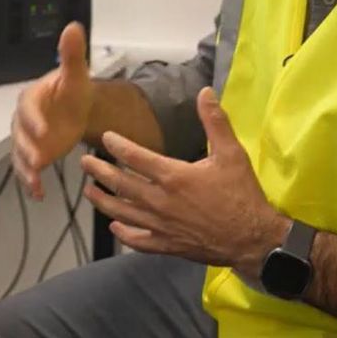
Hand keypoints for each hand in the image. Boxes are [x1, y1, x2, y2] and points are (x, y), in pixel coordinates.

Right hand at [11, 22, 94, 200]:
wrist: (77, 109)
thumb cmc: (73, 91)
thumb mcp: (77, 74)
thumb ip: (73, 54)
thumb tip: (73, 27)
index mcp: (31, 98)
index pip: (27, 109)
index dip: (33, 120)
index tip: (44, 132)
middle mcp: (24, 120)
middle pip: (19, 135)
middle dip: (26, 149)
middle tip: (37, 162)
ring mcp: (27, 139)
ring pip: (20, 155)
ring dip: (26, 169)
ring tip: (35, 182)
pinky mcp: (32, 154)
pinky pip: (27, 168)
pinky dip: (30, 180)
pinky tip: (38, 193)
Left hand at [81, 86, 285, 277]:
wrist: (252, 239)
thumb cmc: (241, 194)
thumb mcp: (232, 153)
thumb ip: (215, 121)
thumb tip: (205, 91)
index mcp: (173, 176)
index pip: (135, 157)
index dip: (117, 145)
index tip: (106, 137)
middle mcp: (160, 201)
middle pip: (121, 185)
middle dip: (100, 172)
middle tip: (84, 163)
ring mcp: (161, 226)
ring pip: (122, 213)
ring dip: (103, 202)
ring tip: (89, 192)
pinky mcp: (167, 246)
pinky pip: (138, 241)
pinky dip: (123, 233)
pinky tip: (115, 226)